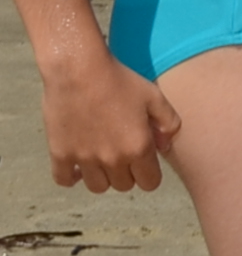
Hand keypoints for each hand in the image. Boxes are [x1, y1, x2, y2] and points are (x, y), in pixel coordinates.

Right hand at [41, 54, 178, 193]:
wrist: (78, 69)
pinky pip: (64, 180)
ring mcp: (84, 158)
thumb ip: (168, 124)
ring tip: (99, 158)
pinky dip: (71, 176)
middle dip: (126, 173)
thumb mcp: (154, 97)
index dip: (148, 173)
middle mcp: (113, 159)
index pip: (150, 183)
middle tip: (120, 153)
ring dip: (101, 176)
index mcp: (139, 148)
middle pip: (124, 185)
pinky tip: (76, 165)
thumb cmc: (119, 80)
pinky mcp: (60, 153)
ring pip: (97, 186)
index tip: (142, 160)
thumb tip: (164, 147)